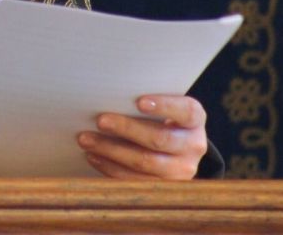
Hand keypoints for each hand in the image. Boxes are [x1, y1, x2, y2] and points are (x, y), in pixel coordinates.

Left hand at [76, 94, 206, 179]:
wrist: (175, 150)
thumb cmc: (159, 119)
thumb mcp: (162, 107)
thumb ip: (145, 102)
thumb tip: (107, 94)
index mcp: (195, 120)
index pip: (186, 111)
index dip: (164, 106)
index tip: (138, 102)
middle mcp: (193, 146)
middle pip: (160, 138)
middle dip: (126, 128)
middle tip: (100, 120)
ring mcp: (182, 170)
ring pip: (145, 162)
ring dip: (111, 150)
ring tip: (87, 139)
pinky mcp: (164, 187)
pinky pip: (135, 180)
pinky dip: (111, 167)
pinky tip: (93, 156)